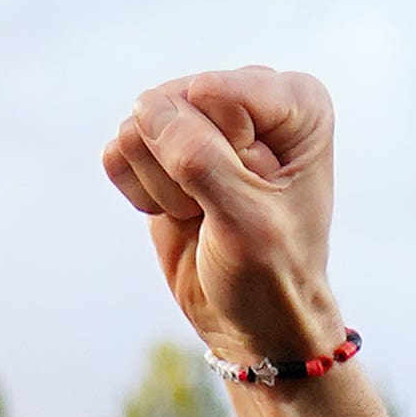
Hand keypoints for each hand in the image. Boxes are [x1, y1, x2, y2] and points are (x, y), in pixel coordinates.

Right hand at [103, 67, 342, 372]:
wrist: (255, 323)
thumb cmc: (273, 274)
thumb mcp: (248, 222)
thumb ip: (200, 159)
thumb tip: (145, 108)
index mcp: (296, 102)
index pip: (215, 94)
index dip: (227, 152)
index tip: (260, 193)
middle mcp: (246, 99)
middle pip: (173, 104)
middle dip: (189, 170)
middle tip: (227, 211)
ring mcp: (199, 118)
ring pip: (140, 127)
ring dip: (167, 187)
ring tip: (206, 214)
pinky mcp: (160, 147)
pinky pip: (119, 152)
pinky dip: (142, 194)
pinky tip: (181, 214)